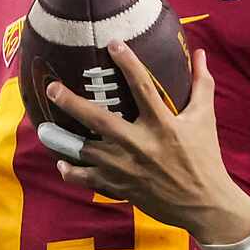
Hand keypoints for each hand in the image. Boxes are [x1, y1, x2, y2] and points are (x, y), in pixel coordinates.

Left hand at [43, 41, 249, 249]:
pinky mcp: (122, 187)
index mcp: (163, 125)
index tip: (111, 43)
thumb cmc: (205, 159)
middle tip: (52, 88)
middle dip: (72, 103)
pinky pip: (89, 180)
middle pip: (99, 119)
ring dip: (63, 141)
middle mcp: (141, 145)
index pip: (142, 87)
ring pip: (86, 152)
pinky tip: (62, 163)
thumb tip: (199, 53)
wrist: (205, 205)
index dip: (127, 63)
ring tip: (44, 129)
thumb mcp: (204, 119)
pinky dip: (73, 173)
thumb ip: (201, 84)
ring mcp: (127, 168)